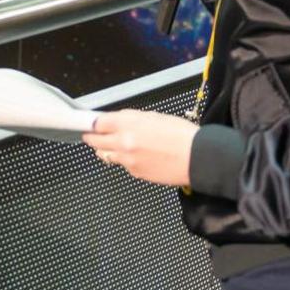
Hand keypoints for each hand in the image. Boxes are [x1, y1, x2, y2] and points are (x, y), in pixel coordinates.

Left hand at [82, 110, 197, 186]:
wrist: (198, 158)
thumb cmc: (182, 136)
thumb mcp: (155, 117)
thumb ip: (132, 118)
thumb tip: (118, 120)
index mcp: (128, 124)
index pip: (98, 123)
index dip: (94, 123)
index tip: (91, 124)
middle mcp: (124, 142)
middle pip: (95, 140)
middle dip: (93, 138)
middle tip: (92, 136)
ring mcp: (128, 159)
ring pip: (106, 155)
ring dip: (107, 150)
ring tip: (116, 146)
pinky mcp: (135, 172)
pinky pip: (123, 165)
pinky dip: (126, 160)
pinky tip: (139, 156)